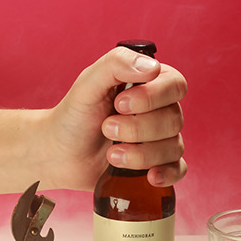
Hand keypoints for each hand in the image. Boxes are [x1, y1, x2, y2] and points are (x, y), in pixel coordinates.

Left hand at [44, 46, 187, 190]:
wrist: (61, 153)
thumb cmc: (75, 115)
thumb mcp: (88, 83)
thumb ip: (116, 64)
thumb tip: (152, 67)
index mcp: (150, 83)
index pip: (175, 85)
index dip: (152, 97)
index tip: (119, 104)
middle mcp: (161, 110)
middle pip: (173, 119)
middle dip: (137, 128)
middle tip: (107, 129)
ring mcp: (161, 139)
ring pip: (173, 146)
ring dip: (141, 154)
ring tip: (111, 154)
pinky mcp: (157, 164)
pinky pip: (178, 169)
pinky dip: (167, 174)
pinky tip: (150, 176)